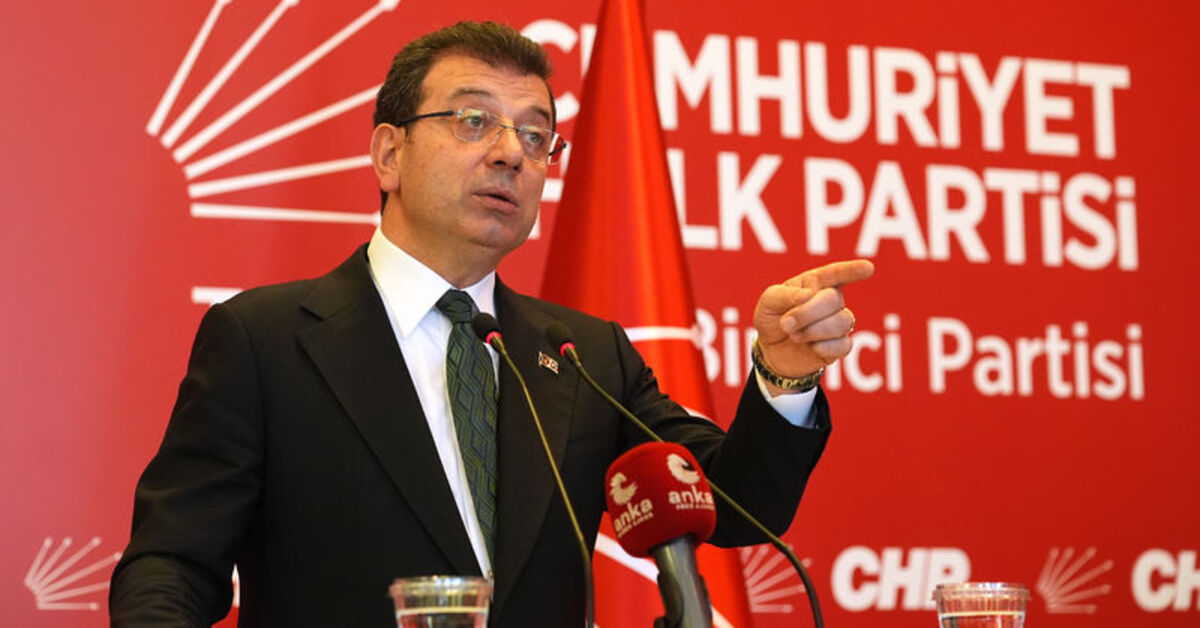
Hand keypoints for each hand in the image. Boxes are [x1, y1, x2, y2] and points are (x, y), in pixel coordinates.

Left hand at [752, 260, 874, 393]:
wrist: (771, 350)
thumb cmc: (772, 317)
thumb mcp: (768, 302)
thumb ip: (785, 295)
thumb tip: (808, 294)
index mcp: (815, 282)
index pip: (836, 273)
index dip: (851, 270)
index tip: (868, 268)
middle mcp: (831, 300)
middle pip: (834, 299)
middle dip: (807, 313)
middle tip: (786, 324)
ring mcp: (838, 322)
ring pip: (842, 322)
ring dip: (812, 331)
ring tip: (795, 335)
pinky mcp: (840, 345)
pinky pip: (844, 345)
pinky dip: (824, 347)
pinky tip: (812, 347)